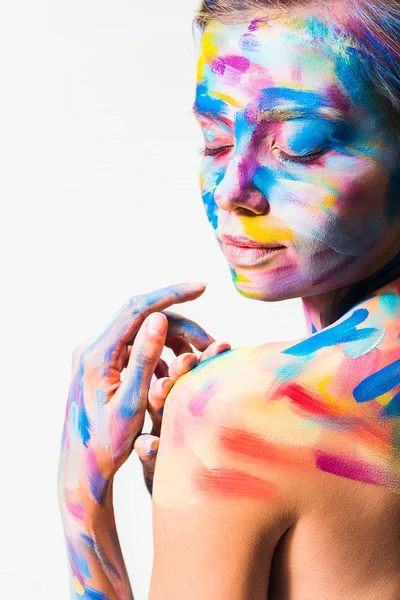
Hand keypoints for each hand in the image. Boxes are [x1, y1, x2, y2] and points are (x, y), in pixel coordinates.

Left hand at [59, 282, 213, 507]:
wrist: (83, 468)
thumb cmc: (107, 444)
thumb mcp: (131, 403)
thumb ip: (144, 358)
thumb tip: (159, 318)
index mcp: (97, 355)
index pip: (136, 309)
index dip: (170, 295)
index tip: (201, 287)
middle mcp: (92, 348)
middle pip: (142, 321)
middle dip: (180, 326)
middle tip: (211, 343)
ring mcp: (95, 356)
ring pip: (141, 333)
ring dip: (172, 341)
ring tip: (197, 359)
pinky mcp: (101, 365)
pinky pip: (134, 348)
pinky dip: (158, 354)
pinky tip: (174, 372)